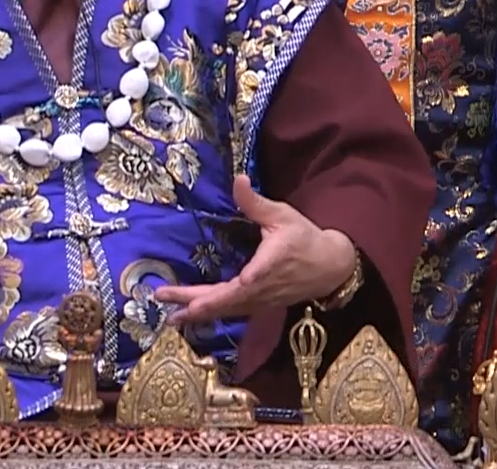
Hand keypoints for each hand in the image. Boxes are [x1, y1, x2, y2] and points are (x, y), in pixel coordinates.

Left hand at [154, 176, 356, 325]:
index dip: (251, 278)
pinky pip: (231, 312)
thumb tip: (239, 178)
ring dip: (198, 312)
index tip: (244, 280)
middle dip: (197, 299)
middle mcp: (264, 286)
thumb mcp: (282, 215)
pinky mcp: (259, 305)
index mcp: (273, 262)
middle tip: (166, 297)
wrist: (330, 268)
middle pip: (229, 298)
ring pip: (227, 309)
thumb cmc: (304, 237)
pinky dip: (210, 314)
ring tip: (170, 317)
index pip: (261, 272)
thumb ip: (256, 202)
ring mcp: (261, 300)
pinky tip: (189, 316)